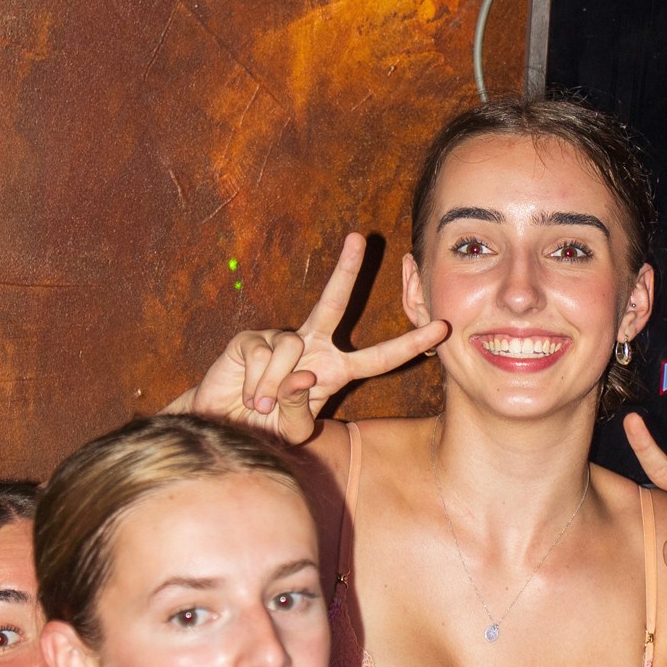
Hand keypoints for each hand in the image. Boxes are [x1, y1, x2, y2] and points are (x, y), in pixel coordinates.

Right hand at [188, 234, 448, 442]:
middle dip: (346, 270)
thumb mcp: (294, 428)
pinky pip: (264, 355)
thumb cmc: (268, 426)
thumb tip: (303, 374)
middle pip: (334, 303)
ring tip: (260, 404)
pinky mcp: (251, 340)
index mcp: (335, 370)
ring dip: (275, 386)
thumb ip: (302, 408)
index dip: (410, 344)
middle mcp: (312, 346)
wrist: (224, 425)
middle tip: (361, 238)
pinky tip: (247, 394)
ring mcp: (280, 338)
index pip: (379, 358)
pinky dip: (257, 383)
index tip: (442, 328)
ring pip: (291, 348)